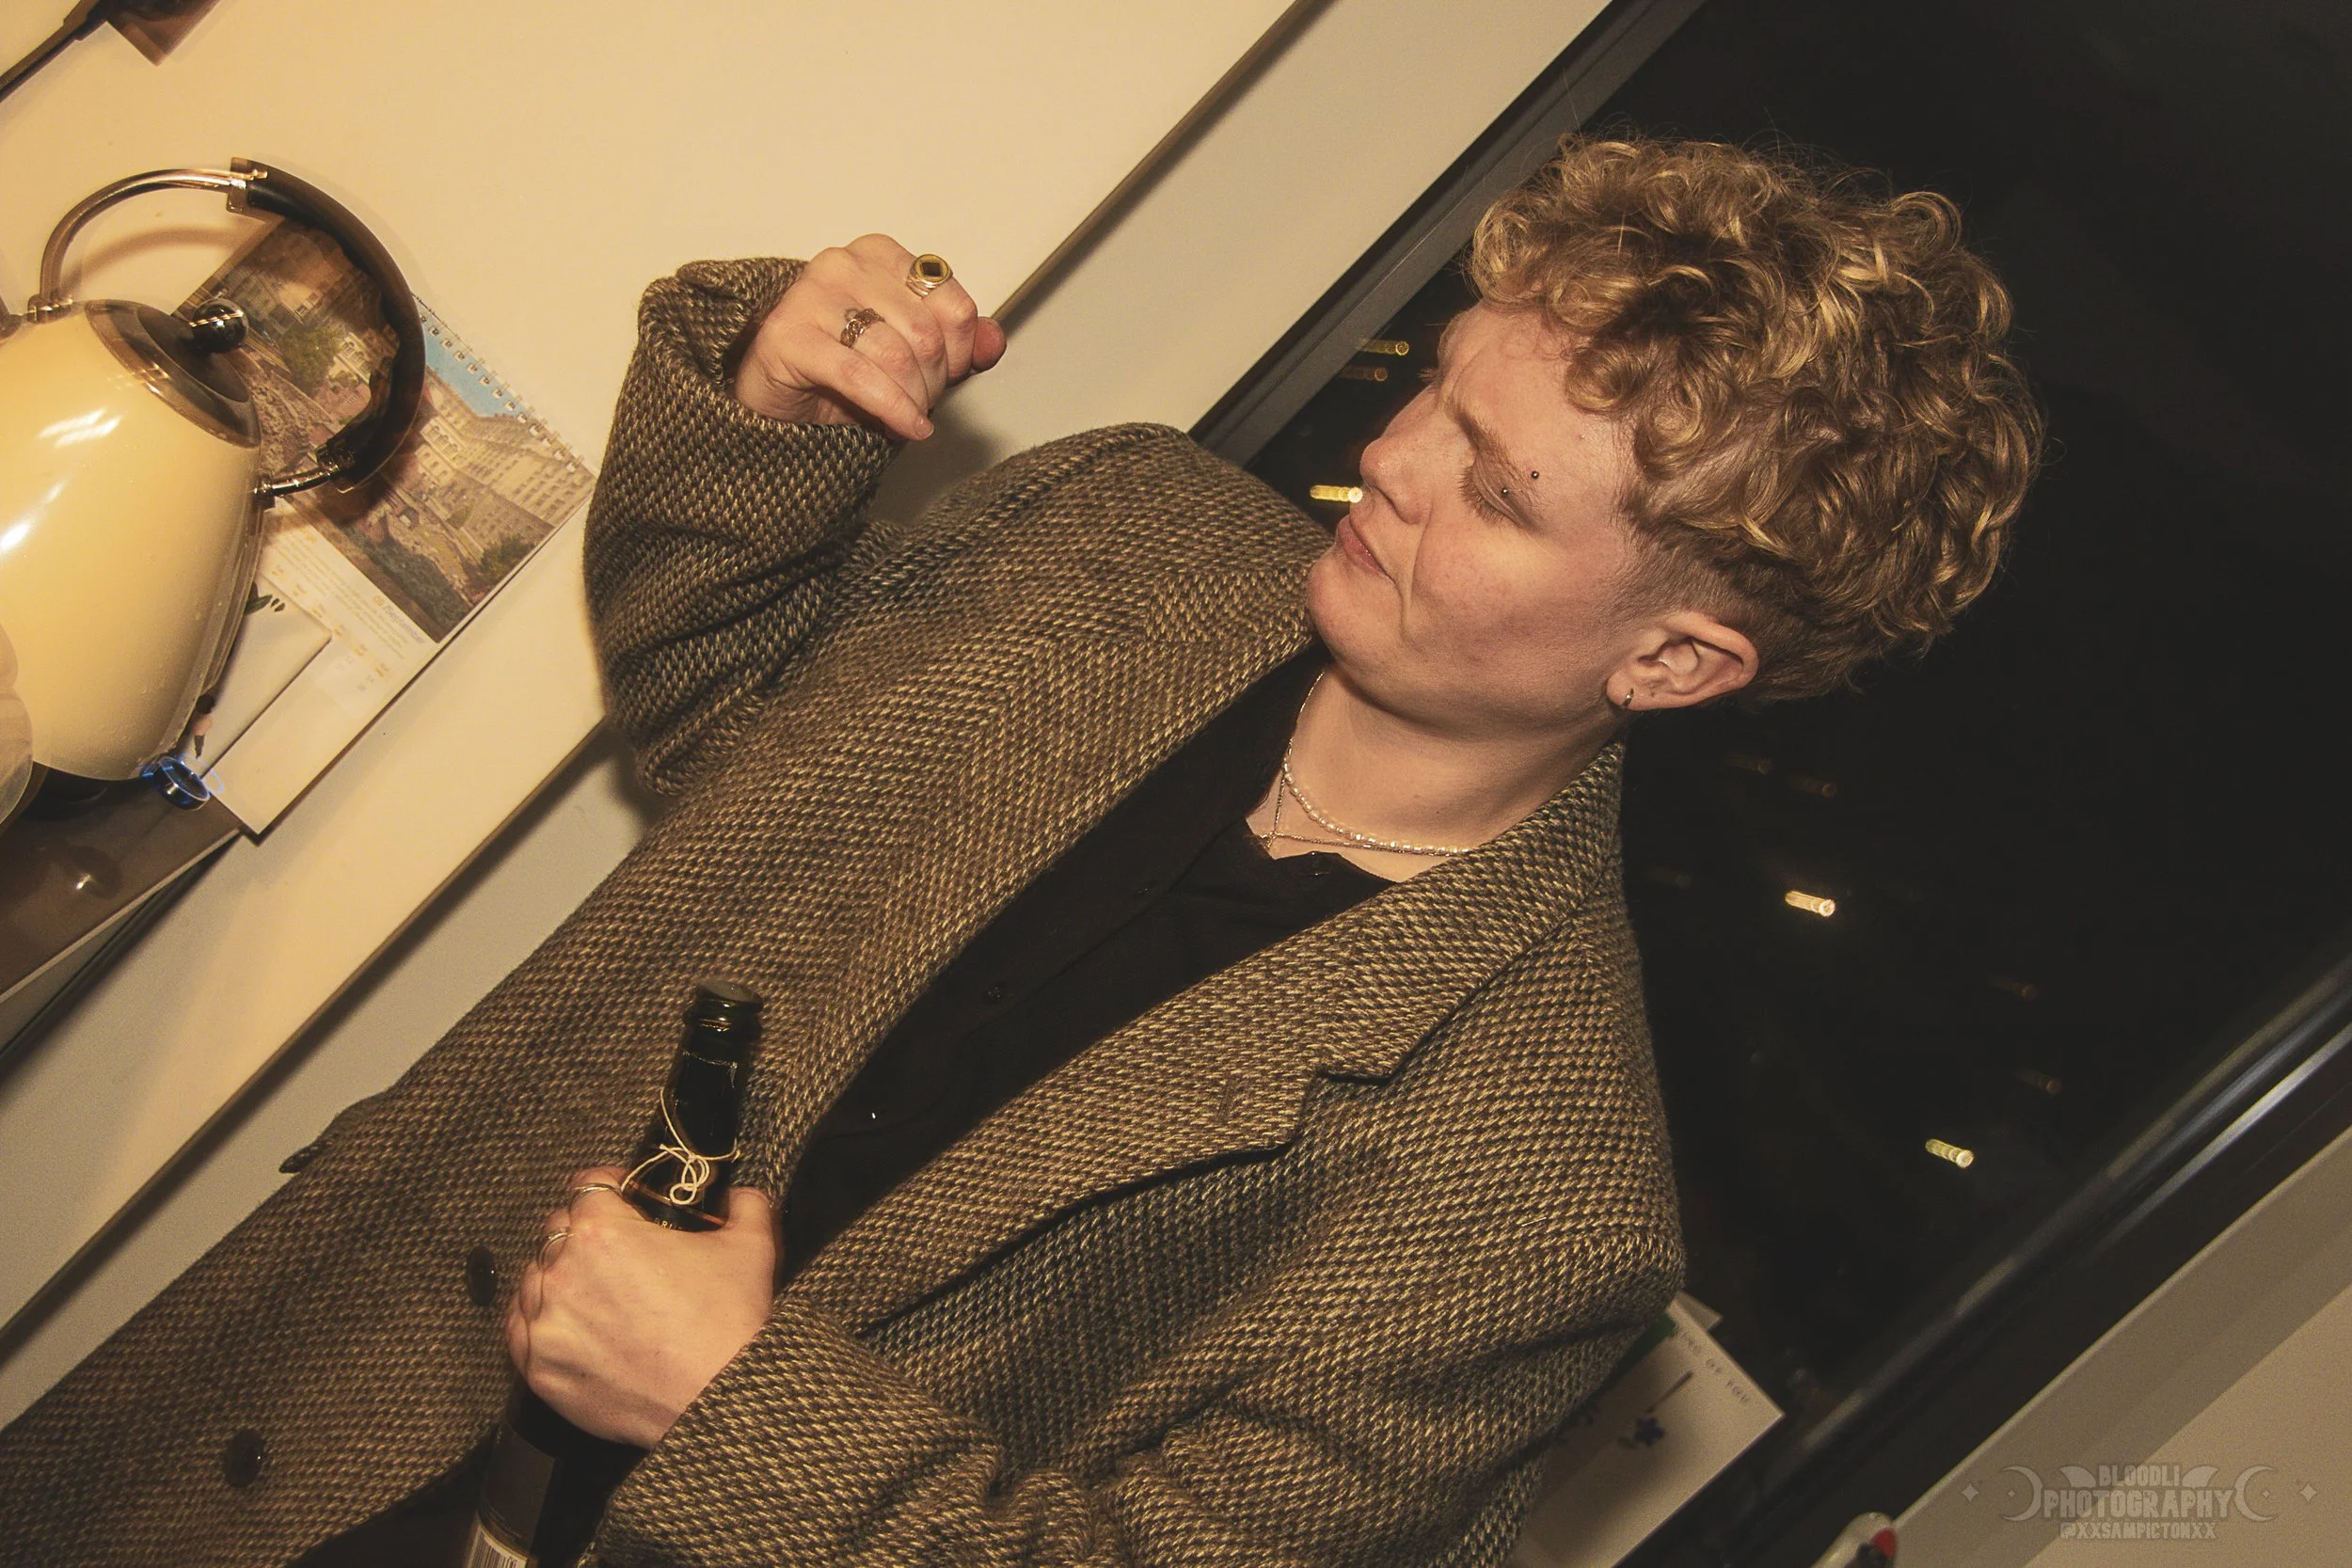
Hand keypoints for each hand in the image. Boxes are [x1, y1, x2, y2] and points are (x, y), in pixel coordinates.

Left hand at [504, 1166, 777, 1446]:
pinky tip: (571, 1323)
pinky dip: (540, 1320)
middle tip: (619, 1249)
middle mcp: (563, 1271)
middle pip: (558, 1230)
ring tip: (598, 1290)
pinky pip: (520, 1328)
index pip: (588, 1186)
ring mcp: (545, 1323)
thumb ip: (745, 1204)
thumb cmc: (728, 1325)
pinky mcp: (539, 1368)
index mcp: (603, 1231)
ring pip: (535, 1278)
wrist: (717, 1401)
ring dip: (560, 1276)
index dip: (612, 1187)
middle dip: (587, 1232)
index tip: (624, 1197)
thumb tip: (740, 1196)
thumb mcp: (750, 1247)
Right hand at [733, 234, 1006, 438]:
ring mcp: (809, 294)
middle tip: (921, 404)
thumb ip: (959, 344)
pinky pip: (860, 376)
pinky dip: (892, 409)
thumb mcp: (915, 358)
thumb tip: (993, 341)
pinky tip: (905, 429)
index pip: (951, 301)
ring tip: (907, 417)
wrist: (782, 407)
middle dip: (933, 382)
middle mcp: (843, 263)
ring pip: (895, 353)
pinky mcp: (786, 335)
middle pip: (925, 331)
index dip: (960, 351)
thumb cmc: (846, 376)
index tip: (948, 375)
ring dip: (912, 399)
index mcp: (879, 255)